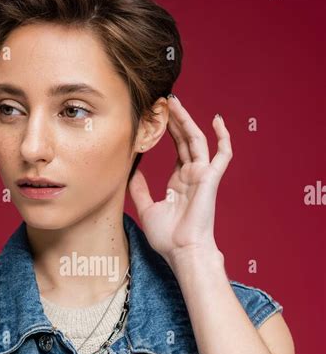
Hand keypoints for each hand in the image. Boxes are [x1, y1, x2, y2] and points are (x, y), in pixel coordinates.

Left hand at [128, 96, 231, 270]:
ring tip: (174, 102)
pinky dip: (223, 137)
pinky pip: (222, 155)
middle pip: (184, 140)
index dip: (167, 132)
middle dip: (175, 120)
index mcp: (179, 183)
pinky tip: (217, 120)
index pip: (176, 150)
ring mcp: (203, 176)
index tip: (156, 116)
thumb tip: (130, 171)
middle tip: (163, 101)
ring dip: (186, 121)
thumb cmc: (168, 238)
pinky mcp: (210, 179)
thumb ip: (139, 189)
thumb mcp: (146, 209)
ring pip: (196, 141)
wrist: (182, 252)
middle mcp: (192, 176)